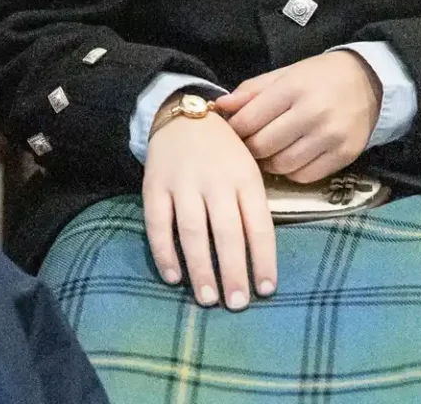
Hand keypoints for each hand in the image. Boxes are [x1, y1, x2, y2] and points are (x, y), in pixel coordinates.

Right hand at [142, 108, 276, 308]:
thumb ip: (253, 205)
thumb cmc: (224, 151)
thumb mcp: (249, 168)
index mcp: (245, 178)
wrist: (183, 115)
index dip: (264, 259)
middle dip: (233, 272)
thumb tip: (259, 258)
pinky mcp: (154, 186)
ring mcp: (183, 183)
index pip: (259, 225)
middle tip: (236, 304)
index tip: (266, 291)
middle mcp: (216, 181)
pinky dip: (164, 252)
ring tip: (207, 299)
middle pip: (227, 233)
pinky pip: (157, 224)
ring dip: (200, 269)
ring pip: (192, 231)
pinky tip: (173, 276)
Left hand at [217, 52, 382, 182]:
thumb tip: (219, 107)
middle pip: (263, 146)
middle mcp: (312, 113)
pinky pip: (305, 176)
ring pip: (282, 165)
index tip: (232, 131)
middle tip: (248, 144)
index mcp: (293, 88)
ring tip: (268, 152)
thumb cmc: (319, 77)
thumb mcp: (284, 75)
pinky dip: (291, 172)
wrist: (369, 82)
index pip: (249, 120)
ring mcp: (331, 137)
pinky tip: (290, 158)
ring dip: (268, 163)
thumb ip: (250, 91)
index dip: (234, 129)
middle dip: (249, 148)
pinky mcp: (344, 156)